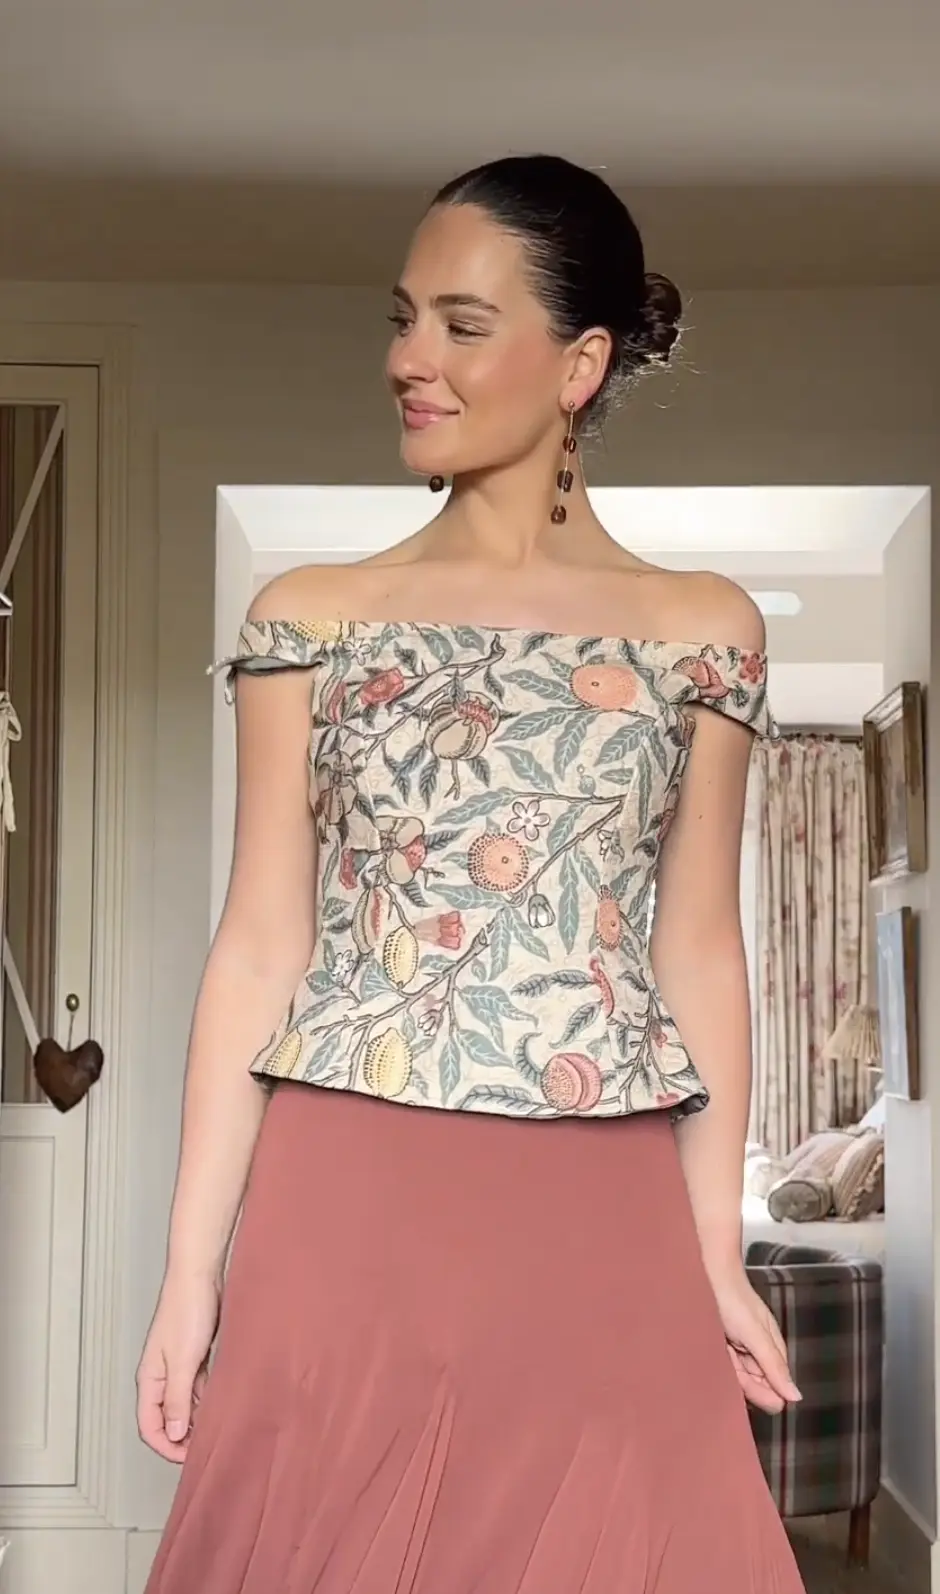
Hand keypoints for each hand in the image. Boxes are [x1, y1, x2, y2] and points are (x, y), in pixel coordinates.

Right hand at [136, 1273, 220, 1462]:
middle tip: (205, 1448)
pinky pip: (197, 1387)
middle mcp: (161, 1375)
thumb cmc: (187, 1309)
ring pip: (183, 1403)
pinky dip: (206, 1398)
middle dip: (182, 1437)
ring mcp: (178, 1365)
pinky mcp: (194, 1355)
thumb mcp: (183, 1361)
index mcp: (150, 1379)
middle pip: (166, 1418)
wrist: (200, 1274)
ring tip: (217, 1428)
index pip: (149, 1426)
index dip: (165, 1446)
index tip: (187, 1458)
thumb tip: (173, 1433)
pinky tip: (222, 1403)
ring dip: (196, 1418)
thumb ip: (177, 1399)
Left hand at [710, 1268, 801, 1413]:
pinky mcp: (716, 1347)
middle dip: (750, 1388)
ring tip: (729, 1370)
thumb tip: (796, 1396)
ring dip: (732, 1379)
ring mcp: (734, 1349)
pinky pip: (720, 1368)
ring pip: (736, 1377)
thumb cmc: (734, 1298)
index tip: (768, 1405)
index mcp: (771, 1347)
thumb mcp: (757, 1335)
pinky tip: (714, 1372)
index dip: (769, 1395)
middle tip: (746, 1394)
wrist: (704, 1274)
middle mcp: (754, 1350)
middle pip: (755, 1382)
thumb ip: (774, 1366)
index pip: (776, 1382)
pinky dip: (718, 1371)